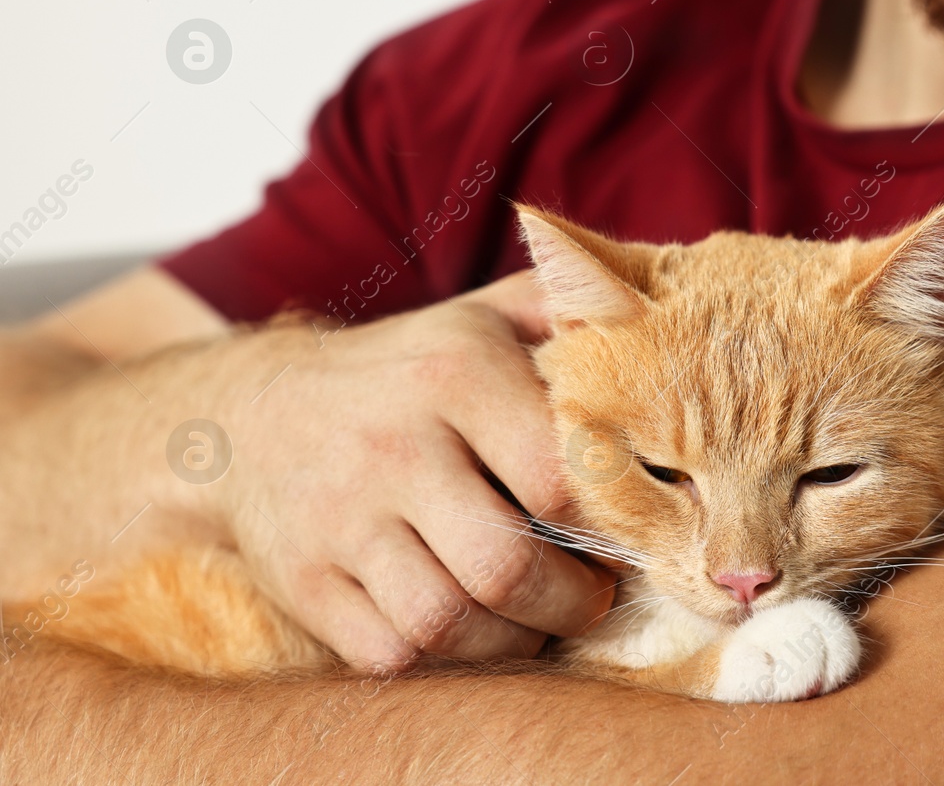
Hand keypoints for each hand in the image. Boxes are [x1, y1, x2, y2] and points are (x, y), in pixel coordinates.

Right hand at [204, 272, 613, 669]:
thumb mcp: (486, 317)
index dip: (610, 523)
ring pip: (448, 622)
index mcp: (456, 373)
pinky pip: (391, 651)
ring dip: (515, 641)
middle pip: (508, 567)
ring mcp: (339, 520)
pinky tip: (472, 628)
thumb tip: (662, 331)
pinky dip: (446, 658)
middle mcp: (394, 446)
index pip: (559, 478)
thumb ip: (570, 316)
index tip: (629, 534)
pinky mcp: (303, 582)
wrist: (250, 413)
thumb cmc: (409, 369)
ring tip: (538, 618)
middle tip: (592, 595)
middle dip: (572, 602)